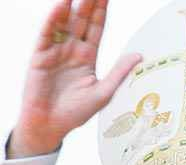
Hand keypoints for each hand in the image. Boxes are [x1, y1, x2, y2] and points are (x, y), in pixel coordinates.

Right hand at [8, 0, 141, 157]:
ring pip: (65, 23)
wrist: (51, 125)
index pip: (96, 29)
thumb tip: (139, 56)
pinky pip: (47, 34)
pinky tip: (62, 5)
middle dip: (89, 3)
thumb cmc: (76, 113)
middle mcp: (72, 51)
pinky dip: (54, 19)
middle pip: (82, 21)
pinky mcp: (40, 56)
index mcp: (87, 58)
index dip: (101, 12)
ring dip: (71, 5)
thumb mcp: (104, 92)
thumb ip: (119, 72)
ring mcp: (56, 51)